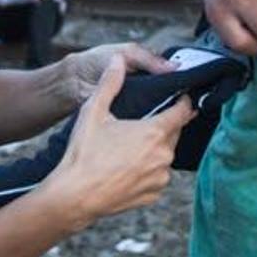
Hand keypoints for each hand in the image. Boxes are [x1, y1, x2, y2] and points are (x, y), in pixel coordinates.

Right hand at [51, 56, 196, 222]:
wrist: (74, 196)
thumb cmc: (84, 153)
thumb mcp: (93, 112)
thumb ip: (109, 83)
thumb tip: (117, 60)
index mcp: (155, 132)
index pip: (183, 111)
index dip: (182, 101)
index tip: (178, 96)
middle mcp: (164, 155)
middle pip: (174, 133)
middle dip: (164, 126)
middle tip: (145, 123)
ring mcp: (160, 178)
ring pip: (165, 156)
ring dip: (155, 150)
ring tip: (132, 148)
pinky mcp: (153, 195)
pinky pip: (157, 177)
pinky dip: (148, 171)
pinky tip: (129, 168)